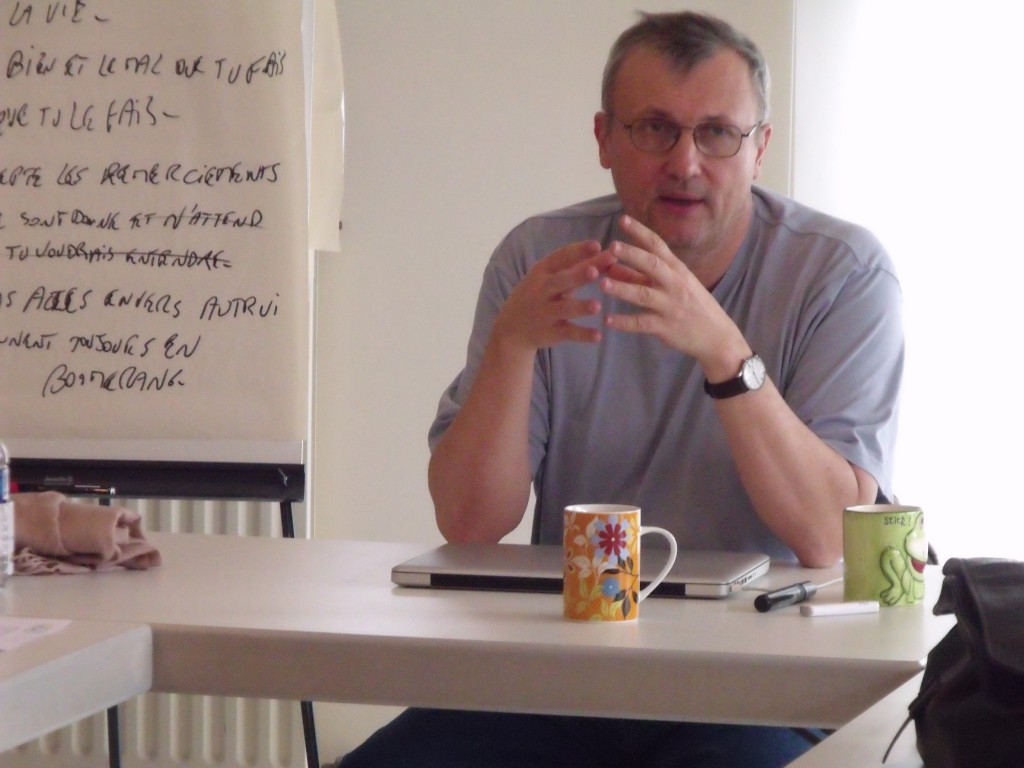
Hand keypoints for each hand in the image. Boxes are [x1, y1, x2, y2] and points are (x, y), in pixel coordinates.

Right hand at [492, 239, 614, 352]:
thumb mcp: (552, 278)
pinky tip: (598, 336)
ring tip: (597, 306)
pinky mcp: (550, 332)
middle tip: (594, 271)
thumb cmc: (539, 295)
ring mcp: (545, 312)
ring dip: (580, 307)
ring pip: (564, 309)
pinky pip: (568, 333)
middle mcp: (541, 290)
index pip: (560, 257)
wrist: (512, 328)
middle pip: (560, 281)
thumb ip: (580, 266)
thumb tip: (610, 254)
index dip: (578, 251)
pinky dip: (582, 335)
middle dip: (577, 276)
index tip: (597, 245)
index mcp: (543, 271)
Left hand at [599, 216, 747, 375]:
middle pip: (652, 265)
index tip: (623, 219)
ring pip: (644, 294)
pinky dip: (624, 322)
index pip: (658, 245)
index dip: (640, 232)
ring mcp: (670, 305)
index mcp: (677, 269)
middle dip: (632, 254)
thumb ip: (639, 276)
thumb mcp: (671, 285)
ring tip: (602, 283)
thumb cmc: (691, 305)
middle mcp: (674, 284)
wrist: (716, 335)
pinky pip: (642, 323)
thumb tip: (611, 265)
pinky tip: (607, 320)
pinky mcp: (666, 327)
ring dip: (622, 288)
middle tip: (611, 246)